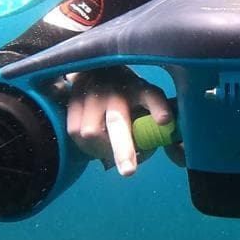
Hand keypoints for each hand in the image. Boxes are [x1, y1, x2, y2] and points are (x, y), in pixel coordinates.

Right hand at [65, 68, 183, 176]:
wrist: (95, 67)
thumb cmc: (128, 89)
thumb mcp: (147, 95)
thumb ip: (158, 114)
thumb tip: (166, 134)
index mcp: (138, 89)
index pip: (151, 97)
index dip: (158, 108)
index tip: (165, 121)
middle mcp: (114, 92)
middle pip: (117, 122)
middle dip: (123, 149)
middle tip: (129, 171)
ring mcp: (91, 96)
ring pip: (91, 133)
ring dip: (102, 150)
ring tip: (110, 152)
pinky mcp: (72, 102)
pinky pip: (75, 132)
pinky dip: (86, 145)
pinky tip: (96, 145)